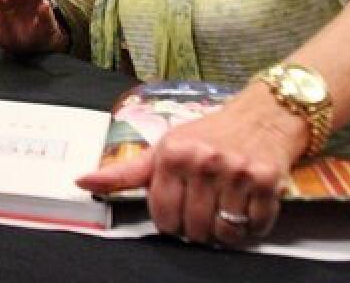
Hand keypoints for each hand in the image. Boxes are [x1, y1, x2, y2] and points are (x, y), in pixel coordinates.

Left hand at [75, 88, 306, 246]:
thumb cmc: (207, 135)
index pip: (163, 216)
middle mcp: (204, 161)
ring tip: (224, 206)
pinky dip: (251, 225)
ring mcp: (237, 172)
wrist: (261, 116)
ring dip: (225, 229)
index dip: (169, 220)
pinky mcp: (267, 182)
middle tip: (203, 206)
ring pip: (225, 233)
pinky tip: (245, 204)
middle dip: (197, 226)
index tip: (177, 208)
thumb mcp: (163, 148)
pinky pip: (255, 228)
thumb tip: (81, 182)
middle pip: (194, 229)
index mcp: (173, 154)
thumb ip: (123, 172)